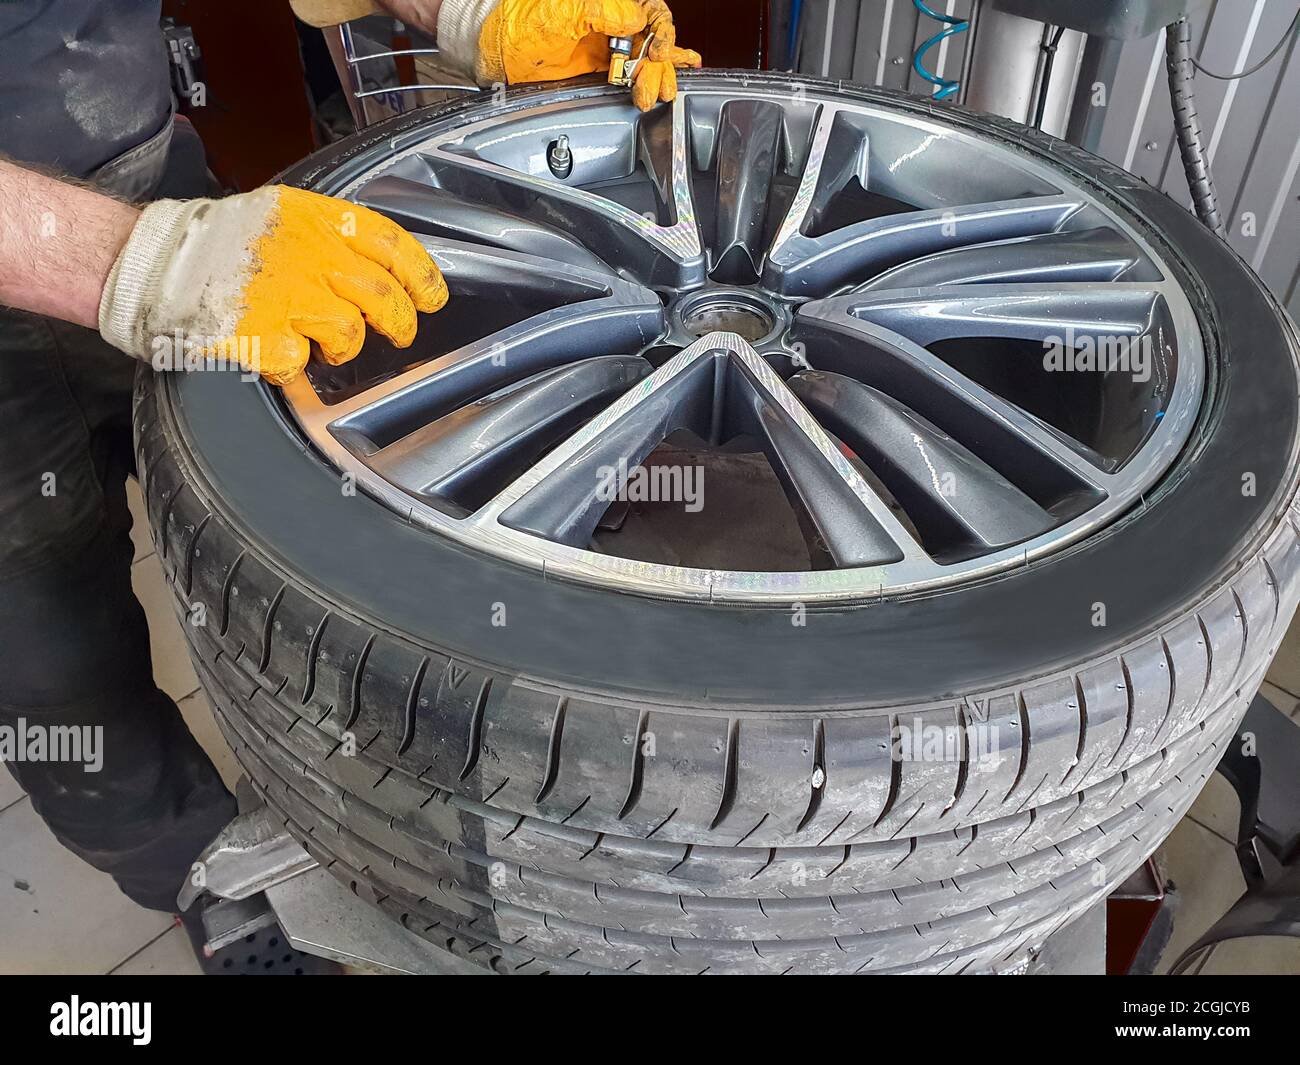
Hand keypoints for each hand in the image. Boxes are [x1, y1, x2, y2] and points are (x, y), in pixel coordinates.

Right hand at [98, 187, 446, 385]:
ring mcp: (285, 296)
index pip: (389, 243)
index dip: (421, 274)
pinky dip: (294, 366)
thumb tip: (380, 268)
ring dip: (343, 346)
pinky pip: (300, 362)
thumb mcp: (278, 217)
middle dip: (400, 322)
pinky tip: (276, 353)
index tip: (432, 297)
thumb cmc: (210, 244)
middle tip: (398, 333)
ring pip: (349, 333)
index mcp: (312, 219)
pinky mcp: (262, 335)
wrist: (148, 261)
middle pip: (382, 295)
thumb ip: (328, 237)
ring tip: (322, 345)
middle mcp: (306, 254)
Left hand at [476, 0, 701, 109]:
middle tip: (653, 88)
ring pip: (646, 55)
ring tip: (662, 93)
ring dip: (658, 75)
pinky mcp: (600, 65)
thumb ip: (604, 12)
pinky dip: (654, 73)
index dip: (659, 32)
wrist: (496, 53)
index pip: (649, 9)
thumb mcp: (565, 13)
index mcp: (606, 0)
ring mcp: (607, 41)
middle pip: (652, 36)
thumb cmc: (520, 25)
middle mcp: (611, 17)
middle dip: (658, 64)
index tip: (655, 52)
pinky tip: (675, 76)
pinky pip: (634, 68)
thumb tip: (637, 19)